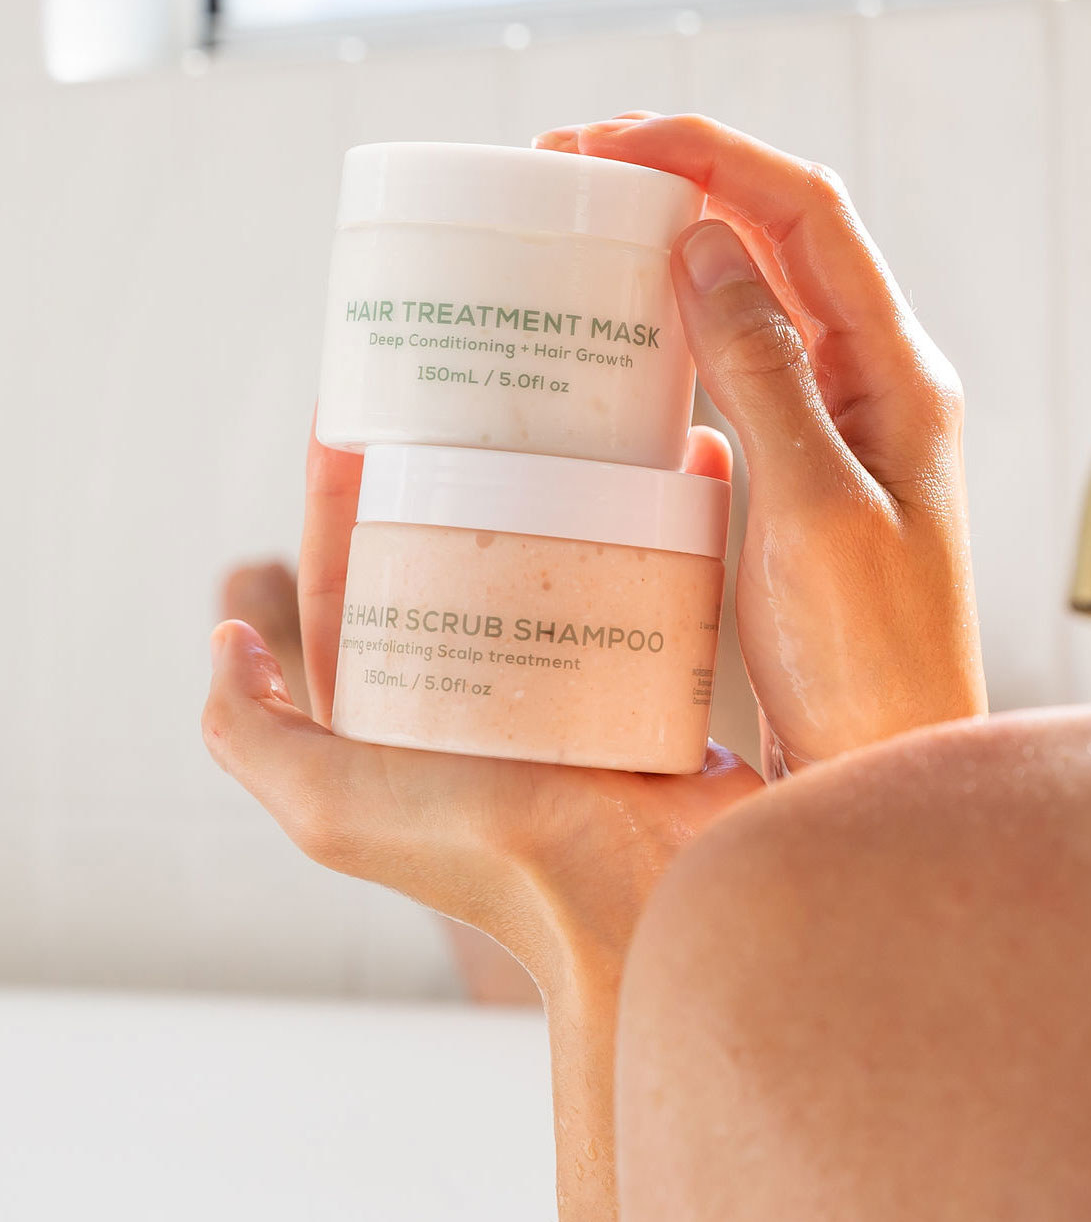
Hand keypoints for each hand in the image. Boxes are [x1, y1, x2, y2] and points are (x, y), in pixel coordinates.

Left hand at [206, 435, 762, 1221]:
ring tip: (578, 400)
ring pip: (566, 547)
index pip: (355, 578)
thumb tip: (222, 638)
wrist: (631, 894)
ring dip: (570, 476)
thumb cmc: (482, 856)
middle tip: (476, 384)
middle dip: (463, 465)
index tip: (356, 413)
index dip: (343, 497)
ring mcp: (583, 673)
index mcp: (408, 712)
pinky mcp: (666, 668)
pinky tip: (681, 456)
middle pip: (464, 547)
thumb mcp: (328, 806)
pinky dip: (672, 513)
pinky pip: (665, 570)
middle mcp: (492, 688)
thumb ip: (252, 735)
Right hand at [534, 113, 985, 765]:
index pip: (813, 214)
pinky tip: (609, 331)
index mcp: (901, 375)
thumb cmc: (872, 666)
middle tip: (564, 163)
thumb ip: (766, 378)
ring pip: (757, 294)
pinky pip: (737, 367)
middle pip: (784, 236)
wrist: (883, 776)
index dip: (716, 154)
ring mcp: (840, 427)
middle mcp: (878, 384)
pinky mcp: (798, 475)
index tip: (611, 137)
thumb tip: (710, 242)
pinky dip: (673, 326)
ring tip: (575, 218)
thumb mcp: (813, 515)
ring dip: (675, 240)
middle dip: (684, 177)